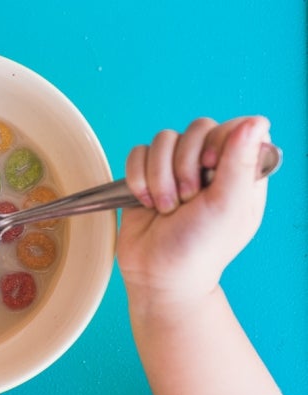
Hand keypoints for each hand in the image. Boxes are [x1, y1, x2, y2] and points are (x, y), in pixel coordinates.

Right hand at [117, 116, 270, 303]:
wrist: (157, 274)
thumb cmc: (199, 249)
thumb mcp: (228, 207)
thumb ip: (242, 163)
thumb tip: (256, 121)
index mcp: (241, 173)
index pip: (239, 127)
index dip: (221, 139)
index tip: (211, 167)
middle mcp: (210, 167)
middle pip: (197, 129)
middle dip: (184, 164)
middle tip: (187, 198)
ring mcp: (175, 169)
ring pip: (163, 139)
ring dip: (159, 176)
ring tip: (166, 206)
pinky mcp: (146, 175)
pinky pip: (137, 153)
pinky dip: (137, 177)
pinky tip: (145, 201)